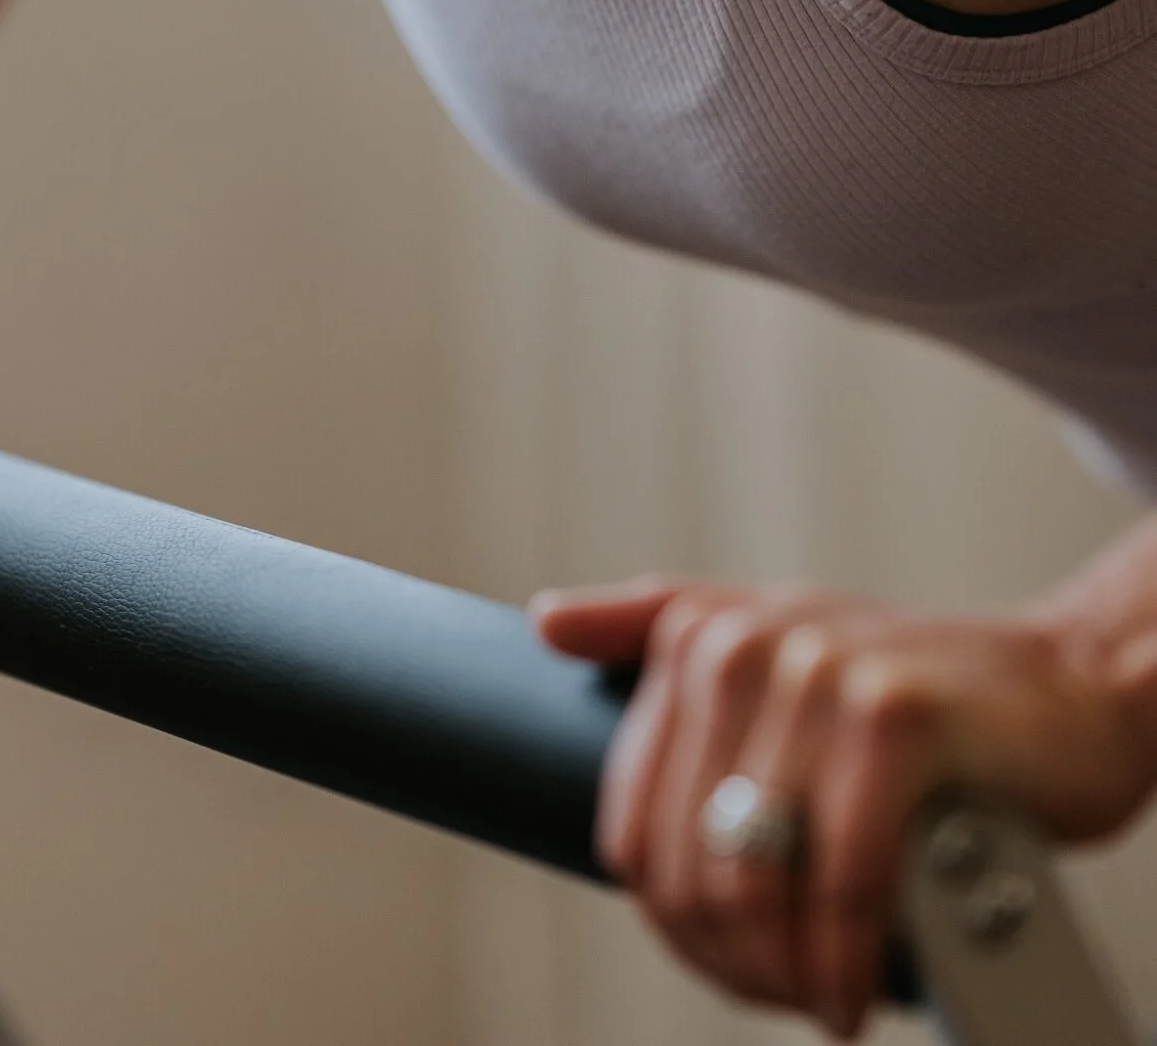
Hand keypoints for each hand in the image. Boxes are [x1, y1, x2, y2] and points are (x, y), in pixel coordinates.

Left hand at [529, 575, 1152, 1038]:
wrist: (1069, 683)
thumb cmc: (917, 688)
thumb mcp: (781, 636)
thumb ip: (660, 625)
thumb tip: (546, 619)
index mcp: (701, 633)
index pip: (631, 825)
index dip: (673, 919)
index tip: (728, 954)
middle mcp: (744, 642)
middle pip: (686, 863)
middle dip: (728, 959)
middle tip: (784, 992)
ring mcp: (819, 672)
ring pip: (750, 881)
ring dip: (781, 975)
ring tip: (818, 996)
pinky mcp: (894, 717)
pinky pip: (837, 884)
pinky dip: (843, 964)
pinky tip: (854, 994)